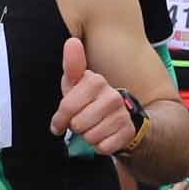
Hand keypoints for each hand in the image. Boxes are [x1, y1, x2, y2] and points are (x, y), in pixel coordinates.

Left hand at [50, 37, 135, 155]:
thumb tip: (72, 41)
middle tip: (84, 121)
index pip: (67, 108)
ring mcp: (122, 113)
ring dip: (89, 137)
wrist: (122, 117)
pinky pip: (103, 148)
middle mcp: (111, 95)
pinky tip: (105, 135)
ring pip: (90, 137)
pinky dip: (100, 146)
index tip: (60, 122)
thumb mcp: (76, 84)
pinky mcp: (128, 131)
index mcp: (96, 82)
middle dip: (76, 127)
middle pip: (77, 125)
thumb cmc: (91, 100)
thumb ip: (72, 65)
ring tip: (95, 126)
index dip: (60, 119)